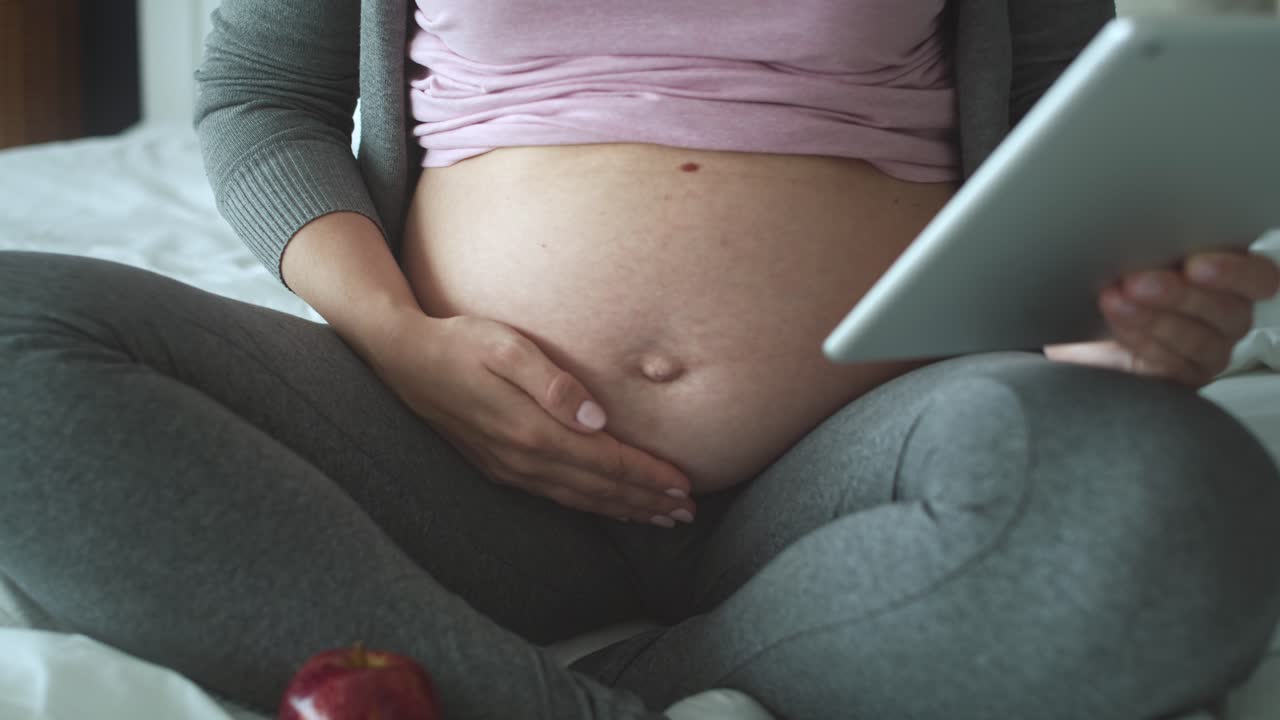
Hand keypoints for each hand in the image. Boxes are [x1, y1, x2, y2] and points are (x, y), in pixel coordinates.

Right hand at [370, 311, 695, 526]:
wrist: (403, 359)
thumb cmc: (460, 341)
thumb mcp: (507, 347)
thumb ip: (553, 382)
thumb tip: (597, 419)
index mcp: (533, 431)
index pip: (606, 461)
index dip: (648, 476)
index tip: (684, 485)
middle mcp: (524, 459)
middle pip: (599, 489)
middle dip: (646, 501)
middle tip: (686, 512)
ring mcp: (510, 468)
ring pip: (580, 499)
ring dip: (623, 509)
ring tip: (660, 518)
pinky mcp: (500, 467)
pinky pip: (557, 496)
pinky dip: (591, 505)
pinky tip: (608, 506)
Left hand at [1046, 250, 1279, 386]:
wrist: (1086, 319)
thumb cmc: (1123, 276)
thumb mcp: (1141, 253)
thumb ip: (1160, 244)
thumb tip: (1147, 232)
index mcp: (1232, 276)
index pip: (1259, 277)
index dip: (1234, 272)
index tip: (1194, 264)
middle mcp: (1229, 315)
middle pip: (1227, 311)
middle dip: (1179, 295)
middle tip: (1137, 282)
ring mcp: (1210, 350)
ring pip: (1199, 340)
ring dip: (1154, 319)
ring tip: (1117, 301)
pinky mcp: (1183, 375)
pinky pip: (1172, 363)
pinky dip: (1141, 340)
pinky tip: (1118, 324)